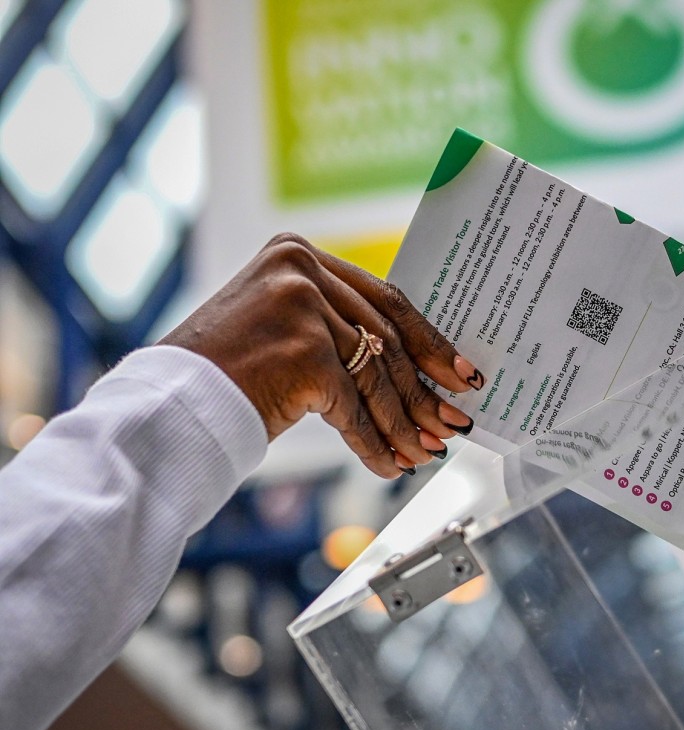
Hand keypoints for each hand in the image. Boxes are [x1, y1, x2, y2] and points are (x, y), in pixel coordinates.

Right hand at [161, 233, 481, 478]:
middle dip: (424, 389)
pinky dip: (373, 441)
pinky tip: (389, 464)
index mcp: (298, 255)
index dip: (428, 340)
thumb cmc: (221, 374)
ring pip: (375, 375)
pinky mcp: (302, 351)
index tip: (460, 371)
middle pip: (387, 337)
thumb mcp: (282, 331)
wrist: (166, 406)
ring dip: (404, 423)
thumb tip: (411, 375)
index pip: (383, 298)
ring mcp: (301, 307)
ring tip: (426, 451)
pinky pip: (352, 405)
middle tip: (454, 421)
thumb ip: (335, 330)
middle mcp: (300, 270)